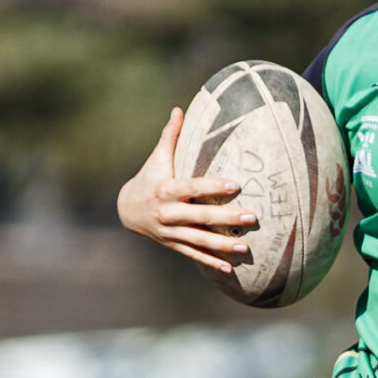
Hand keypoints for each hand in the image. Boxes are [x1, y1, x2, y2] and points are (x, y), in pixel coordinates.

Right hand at [117, 108, 255, 274]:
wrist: (126, 211)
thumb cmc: (149, 178)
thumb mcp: (157, 159)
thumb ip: (171, 137)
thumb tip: (180, 109)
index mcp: (165, 189)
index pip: (192, 187)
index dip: (213, 187)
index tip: (236, 184)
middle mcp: (168, 213)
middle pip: (200, 216)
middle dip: (225, 217)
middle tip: (251, 217)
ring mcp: (170, 232)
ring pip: (199, 240)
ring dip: (222, 245)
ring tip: (245, 247)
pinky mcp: (173, 245)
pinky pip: (194, 255)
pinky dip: (210, 262)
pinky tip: (230, 268)